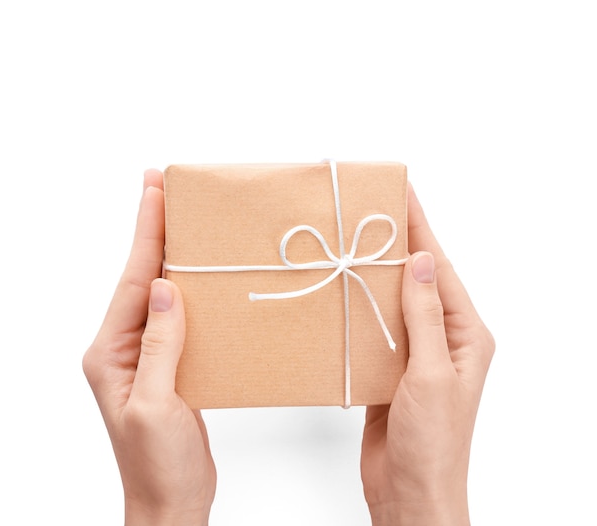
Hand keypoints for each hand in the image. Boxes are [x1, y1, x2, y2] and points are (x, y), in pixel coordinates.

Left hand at [83, 170, 215, 525]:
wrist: (171, 501)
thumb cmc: (157, 464)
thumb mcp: (154, 404)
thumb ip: (159, 345)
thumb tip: (166, 290)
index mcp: (111, 353)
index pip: (133, 282)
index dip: (146, 234)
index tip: (154, 191)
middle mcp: (124, 348)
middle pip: (143, 279)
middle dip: (154, 233)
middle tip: (162, 188)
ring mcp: (147, 356)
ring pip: (162, 295)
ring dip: (173, 257)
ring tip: (185, 222)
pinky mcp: (169, 365)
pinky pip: (180, 318)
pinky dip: (192, 291)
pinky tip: (203, 277)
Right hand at [360, 185, 494, 525]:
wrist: (410, 491)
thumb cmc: (433, 442)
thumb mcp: (433, 374)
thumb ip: (425, 316)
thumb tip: (422, 261)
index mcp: (464, 334)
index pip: (439, 268)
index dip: (420, 227)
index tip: (401, 193)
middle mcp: (442, 338)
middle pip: (416, 278)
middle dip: (395, 242)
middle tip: (370, 208)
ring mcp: (415, 353)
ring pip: (392, 300)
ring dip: (373, 273)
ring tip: (352, 241)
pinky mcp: (390, 369)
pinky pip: (375, 328)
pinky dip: (360, 307)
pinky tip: (343, 292)